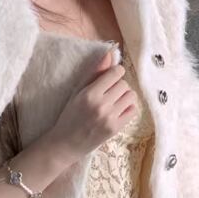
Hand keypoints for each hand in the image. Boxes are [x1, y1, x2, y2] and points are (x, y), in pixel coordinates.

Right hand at [43, 48, 137, 162]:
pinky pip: (133, 111)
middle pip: (124, 85)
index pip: (116, 73)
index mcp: (90, 93)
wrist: (65, 143)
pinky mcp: (115, 129)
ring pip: (131, 96)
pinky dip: (129, 108)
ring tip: (115, 102)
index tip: (111, 78)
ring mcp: (109, 118)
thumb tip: (111, 54)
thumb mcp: (78, 92)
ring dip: (125, 97)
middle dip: (119, 86)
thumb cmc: (70, 116)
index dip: (115, 73)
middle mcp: (101, 105)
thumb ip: (95, 73)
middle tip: (110, 93)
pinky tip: (119, 111)